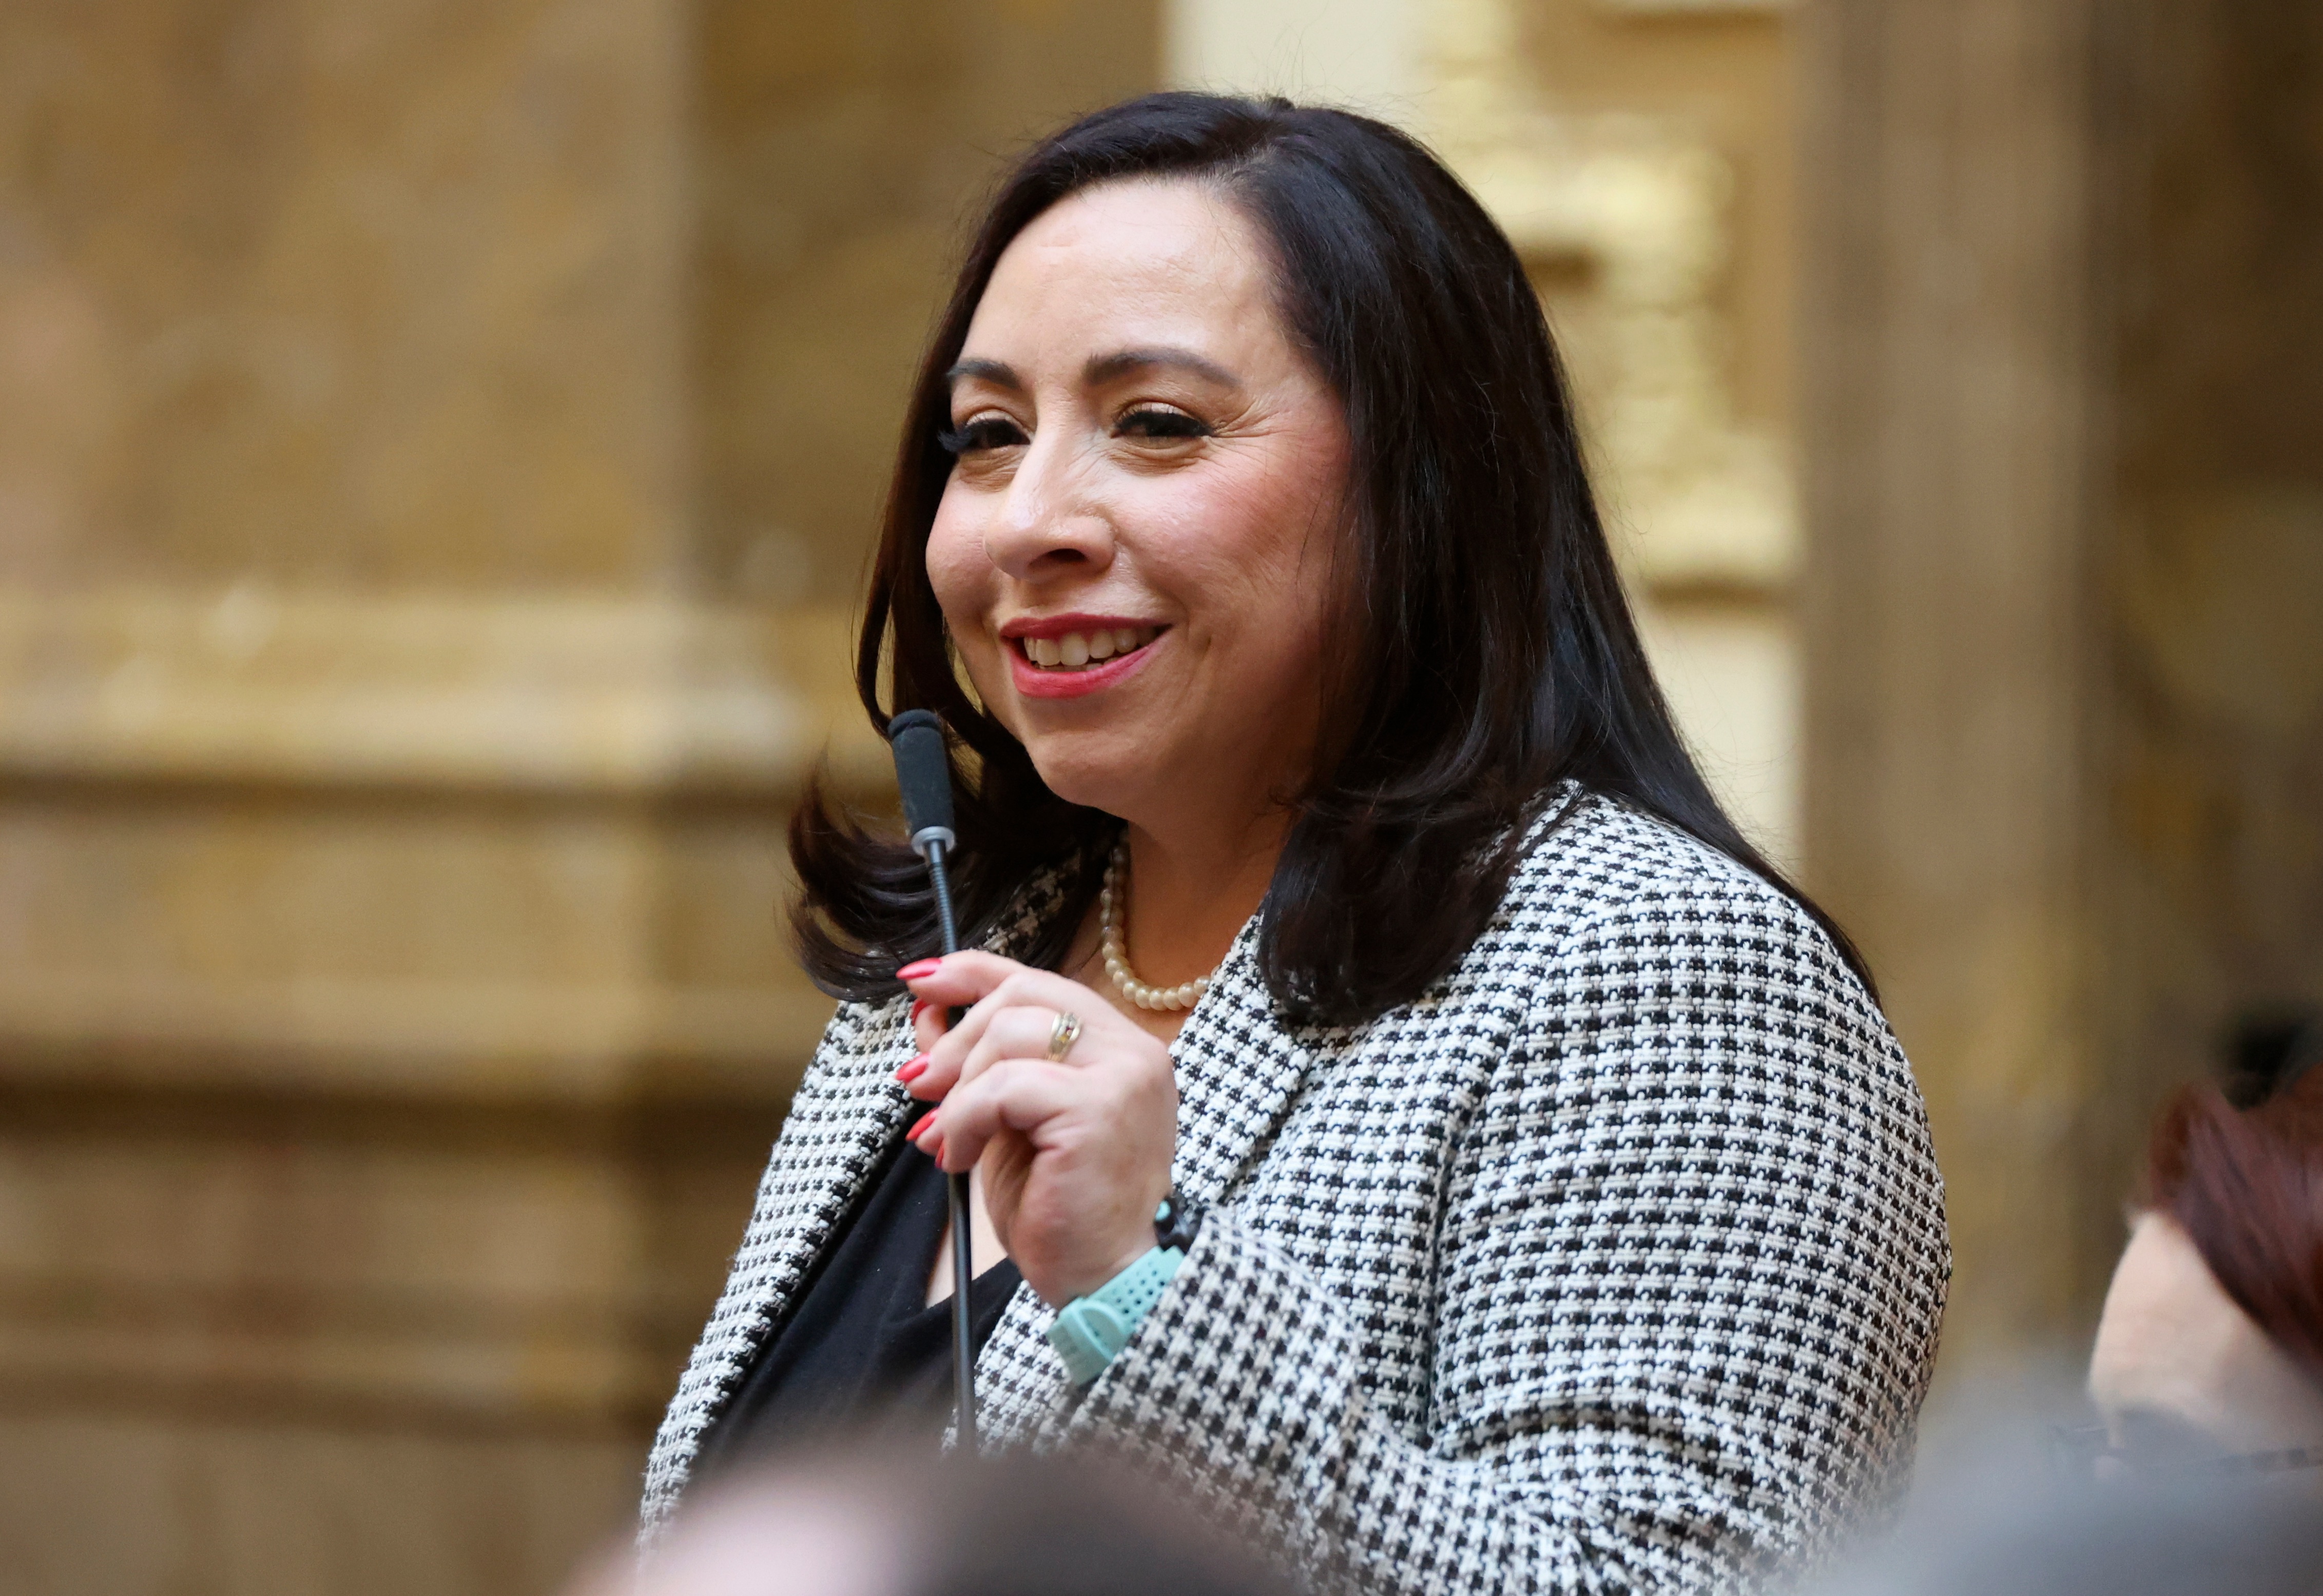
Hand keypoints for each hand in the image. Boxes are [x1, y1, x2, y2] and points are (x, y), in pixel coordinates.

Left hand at [898, 952, 1176, 1304]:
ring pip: (1009, 1035)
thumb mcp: (1012, 1123)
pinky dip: (965, 1118)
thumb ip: (983, 1067)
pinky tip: (957, 1156)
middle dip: (955, 1037)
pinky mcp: (1097, 1109)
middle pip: (1022, 996)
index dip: (973, 973)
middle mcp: (1131, 1051)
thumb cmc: (1064, 1210)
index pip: (1039, 981)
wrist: (1106, 1281)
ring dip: (958, 1088)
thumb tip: (926, 1015)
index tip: (919, 983)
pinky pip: (1004, 1087)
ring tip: (945, 1138)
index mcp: (1118, 1048)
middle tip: (918, 1087)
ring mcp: (1122, 1076)